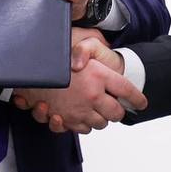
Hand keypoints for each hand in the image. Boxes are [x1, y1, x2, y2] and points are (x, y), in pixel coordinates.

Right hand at [12, 36, 142, 133]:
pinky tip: (80, 114)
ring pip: (100, 124)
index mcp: (100, 75)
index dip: (137, 98)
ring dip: (100, 118)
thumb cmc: (54, 57)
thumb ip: (89, 48)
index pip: (128, 90)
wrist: (28, 72)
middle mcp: (93, 95)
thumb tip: (91, 64)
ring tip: (95, 108)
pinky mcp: (66, 120)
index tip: (142, 103)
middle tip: (115, 105)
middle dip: (118, 111)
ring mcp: (79, 110)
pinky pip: (82, 129)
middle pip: (117, 113)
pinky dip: (83, 124)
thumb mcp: (77, 42)